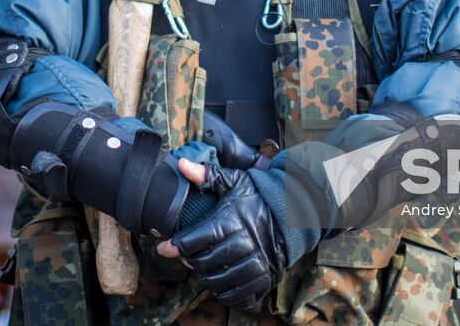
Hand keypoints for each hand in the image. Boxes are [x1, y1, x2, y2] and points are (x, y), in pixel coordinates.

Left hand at [157, 159, 286, 311]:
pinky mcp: (263, 276)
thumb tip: (182, 165)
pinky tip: (220, 284)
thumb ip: (208, 175)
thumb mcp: (236, 181)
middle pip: (203, 263)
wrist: (294, 212)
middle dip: (191, 261)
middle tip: (188, 256)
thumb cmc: (260, 196)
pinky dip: (225, 293)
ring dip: (205, 278)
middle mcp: (241, 243)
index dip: (175, 245)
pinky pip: (238, 294)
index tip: (165, 247)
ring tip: (203, 268)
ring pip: (218, 280)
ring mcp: (254, 262)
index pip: (194, 240)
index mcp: (230, 221)